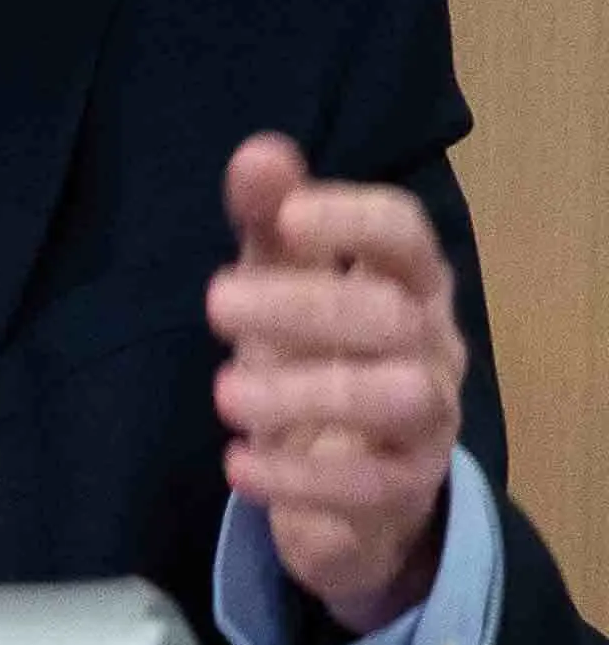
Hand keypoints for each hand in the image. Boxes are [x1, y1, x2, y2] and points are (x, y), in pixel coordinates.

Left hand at [205, 133, 465, 634]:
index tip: (288, 217)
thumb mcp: (284, 279)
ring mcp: (429, 422)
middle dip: (302, 306)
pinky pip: (369, 486)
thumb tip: (258, 154)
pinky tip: (237, 464)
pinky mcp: (405, 490)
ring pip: (398, 398)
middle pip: (392, 315)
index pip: (406, 235)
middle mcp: (432, 346)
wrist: (352, 479)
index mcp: (407, 281)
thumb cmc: (316, 349)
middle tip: (213, 304)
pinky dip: (298, 477)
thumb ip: (269, 219)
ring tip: (225, 394)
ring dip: (305, 392)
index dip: (353, 219)